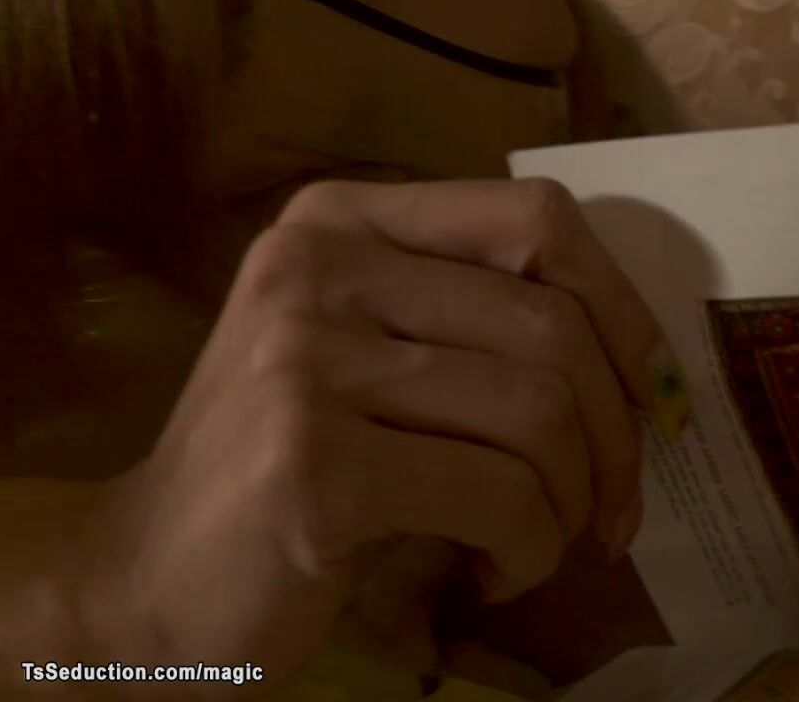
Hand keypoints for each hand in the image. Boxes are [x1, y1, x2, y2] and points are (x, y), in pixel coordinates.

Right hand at [69, 179, 684, 697]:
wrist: (144, 579)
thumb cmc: (286, 468)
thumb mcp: (376, 359)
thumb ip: (481, 325)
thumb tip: (647, 374)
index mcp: (344, 220)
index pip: (538, 220)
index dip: (624, 312)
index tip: (654, 402)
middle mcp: (318, 265)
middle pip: (553, 324)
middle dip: (617, 437)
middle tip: (612, 512)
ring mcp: (306, 360)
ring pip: (538, 412)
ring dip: (572, 501)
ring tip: (542, 544)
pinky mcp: (314, 465)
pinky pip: (501, 495)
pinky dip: (530, 549)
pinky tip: (496, 574)